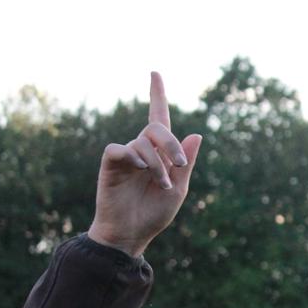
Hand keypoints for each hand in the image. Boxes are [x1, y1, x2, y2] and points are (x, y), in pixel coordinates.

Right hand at [87, 72, 201, 256]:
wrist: (131, 234)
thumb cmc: (153, 213)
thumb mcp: (178, 188)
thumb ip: (186, 162)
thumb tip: (197, 133)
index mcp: (159, 153)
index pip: (158, 117)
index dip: (157, 95)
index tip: (154, 73)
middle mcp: (141, 150)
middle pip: (157, 127)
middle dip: (172, 143)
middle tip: (179, 165)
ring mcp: (125, 157)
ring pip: (142, 143)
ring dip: (157, 164)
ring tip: (161, 185)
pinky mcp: (110, 165)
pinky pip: (119, 149)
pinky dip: (134, 157)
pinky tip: (140, 169)